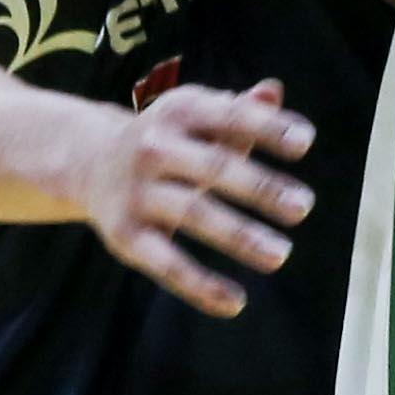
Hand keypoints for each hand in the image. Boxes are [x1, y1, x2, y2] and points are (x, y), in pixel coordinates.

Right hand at [71, 78, 317, 319]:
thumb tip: (273, 91)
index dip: (267, 127)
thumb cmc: (168, 138)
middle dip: (259, 187)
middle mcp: (155, 148)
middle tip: (304, 206)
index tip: (305, 143)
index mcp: (180, 111)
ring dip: (238, 236)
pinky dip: (200, 286)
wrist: (89, 160)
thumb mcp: (197, 116)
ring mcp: (139, 192)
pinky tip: (235, 302)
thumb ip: (239, 110)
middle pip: (214, 167)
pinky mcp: (126, 235)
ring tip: (280, 255)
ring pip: (194, 214)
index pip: (229, 116)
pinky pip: (165, 263)